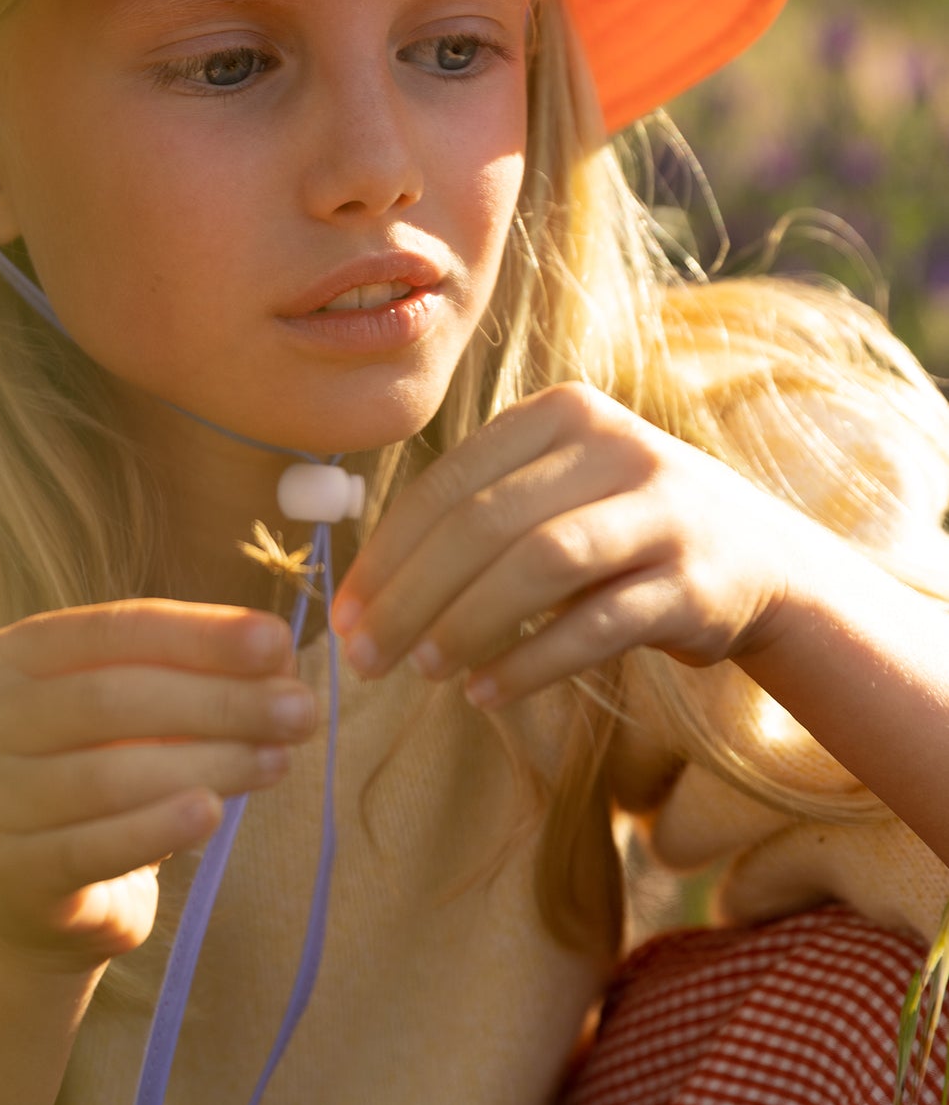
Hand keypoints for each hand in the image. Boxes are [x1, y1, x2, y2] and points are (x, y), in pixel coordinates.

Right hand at [0, 601, 314, 970]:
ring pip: (108, 774)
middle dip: (217, 701)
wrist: (47, 899)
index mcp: (9, 657)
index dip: (199, 635)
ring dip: (207, 763)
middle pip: (110, 698)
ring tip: (278, 760)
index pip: (113, 630)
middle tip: (299, 710)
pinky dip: (158, 829)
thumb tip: (277, 661)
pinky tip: (213, 816)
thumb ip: (191, 679)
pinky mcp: (8, 873)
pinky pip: (93, 847)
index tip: (277, 643)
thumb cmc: (106, 778)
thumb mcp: (141, 716)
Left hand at [331, 382, 812, 706]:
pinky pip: (597, 623)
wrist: (761, 561)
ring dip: (468, 622)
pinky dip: (532, 660)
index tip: (342, 615)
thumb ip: (473, 517)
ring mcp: (662, 511)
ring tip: (422, 670)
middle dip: (412, 596)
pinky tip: (484, 691)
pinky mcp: (695, 581)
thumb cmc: (621, 531)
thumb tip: (362, 594)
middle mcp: (615, 446)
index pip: (449, 483)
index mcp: (562, 413)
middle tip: (364, 657)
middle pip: (486, 523)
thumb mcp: (554, 492)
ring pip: (541, 563)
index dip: (386, 553)